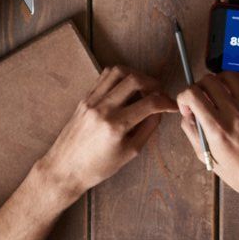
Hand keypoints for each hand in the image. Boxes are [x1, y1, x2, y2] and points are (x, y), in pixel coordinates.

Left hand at [40, 67, 172, 201]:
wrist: (66, 168)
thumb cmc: (98, 167)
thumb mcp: (129, 153)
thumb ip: (147, 130)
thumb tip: (159, 112)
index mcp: (116, 126)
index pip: (149, 104)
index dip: (166, 102)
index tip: (173, 104)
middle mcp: (104, 108)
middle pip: (135, 79)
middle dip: (153, 83)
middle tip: (160, 92)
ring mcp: (92, 99)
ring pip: (119, 71)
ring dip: (136, 74)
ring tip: (144, 86)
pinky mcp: (85, 97)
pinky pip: (105, 76)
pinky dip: (120, 75)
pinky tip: (126, 85)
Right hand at [176, 71, 238, 218]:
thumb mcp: (210, 160)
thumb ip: (193, 134)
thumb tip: (186, 115)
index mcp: (218, 130)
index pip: (193, 95)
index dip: (183, 97)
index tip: (186, 107)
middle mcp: (233, 113)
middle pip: (208, 81)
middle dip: (197, 88)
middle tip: (199, 102)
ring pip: (226, 75)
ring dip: (215, 81)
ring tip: (214, 94)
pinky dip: (232, 80)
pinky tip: (230, 93)